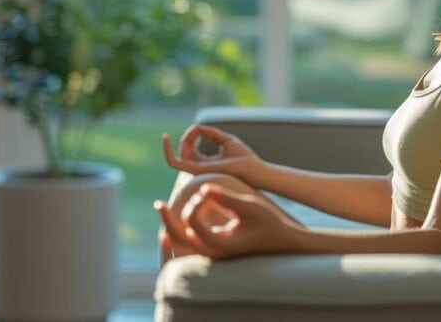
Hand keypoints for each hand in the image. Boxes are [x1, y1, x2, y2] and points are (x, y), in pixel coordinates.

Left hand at [154, 184, 293, 259]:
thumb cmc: (269, 222)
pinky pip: (189, 241)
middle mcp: (213, 252)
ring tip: (161, 207)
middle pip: (180, 239)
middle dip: (167, 220)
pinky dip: (179, 229)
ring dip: (170, 225)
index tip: (208, 191)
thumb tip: (203, 187)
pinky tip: (175, 217)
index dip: (197, 202)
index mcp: (220, 244)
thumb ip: (226, 198)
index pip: (194, 223)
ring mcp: (213, 253)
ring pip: (182, 241)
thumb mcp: (249, 207)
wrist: (281, 240)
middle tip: (158, 203)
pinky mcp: (214, 248)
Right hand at [162, 125, 261, 180]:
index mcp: (205, 163)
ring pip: (174, 158)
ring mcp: (197, 170)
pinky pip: (175, 162)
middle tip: (197, 131)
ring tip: (190, 132)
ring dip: (177, 142)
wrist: (255, 170)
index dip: (191, 135)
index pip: (189, 150)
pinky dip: (167, 151)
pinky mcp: (197, 170)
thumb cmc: (244, 157)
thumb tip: (196, 127)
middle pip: (182, 152)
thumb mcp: (226, 140)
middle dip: (186, 138)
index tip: (200, 129)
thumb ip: (211, 133)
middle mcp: (199, 168)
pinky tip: (165, 138)